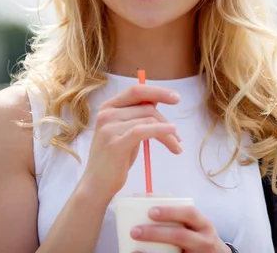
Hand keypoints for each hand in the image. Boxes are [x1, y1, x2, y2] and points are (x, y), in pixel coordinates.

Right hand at [79, 84, 182, 200]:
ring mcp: (109, 128)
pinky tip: (173, 138)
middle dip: (166, 122)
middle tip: (179, 138)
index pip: (137, 91)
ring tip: (177, 146)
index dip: (158, 91)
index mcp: (109, 107)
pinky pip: (144, 130)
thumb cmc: (115, 158)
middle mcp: (107, 113)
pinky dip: (161, 131)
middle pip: (147, 108)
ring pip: (149, 120)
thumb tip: (158, 99)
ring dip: (169, 134)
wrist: (97, 185)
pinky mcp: (115, 143)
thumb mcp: (126, 131)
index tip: (177, 98)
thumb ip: (137, 115)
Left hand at [130, 206, 230, 252]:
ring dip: (152, 251)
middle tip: (135, 231)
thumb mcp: (197, 224)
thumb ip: (179, 214)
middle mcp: (203, 241)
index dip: (170, 211)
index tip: (150, 211)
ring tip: (134, 249)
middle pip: (180, 236)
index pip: (189, 214)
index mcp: (204, 225)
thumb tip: (146, 198)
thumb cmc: (199, 236)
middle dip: (156, 233)